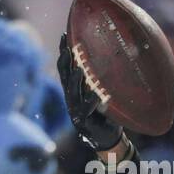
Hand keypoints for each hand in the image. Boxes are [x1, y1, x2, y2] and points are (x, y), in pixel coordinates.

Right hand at [57, 32, 123, 151]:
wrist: (106, 138)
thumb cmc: (105, 113)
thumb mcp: (100, 93)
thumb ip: (99, 79)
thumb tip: (110, 57)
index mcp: (74, 89)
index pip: (66, 67)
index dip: (64, 51)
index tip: (65, 35)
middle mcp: (71, 97)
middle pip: (65, 76)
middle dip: (65, 61)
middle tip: (68, 47)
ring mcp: (75, 109)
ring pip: (73, 92)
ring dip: (76, 80)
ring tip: (80, 68)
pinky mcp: (84, 121)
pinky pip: (88, 110)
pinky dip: (92, 101)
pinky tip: (98, 94)